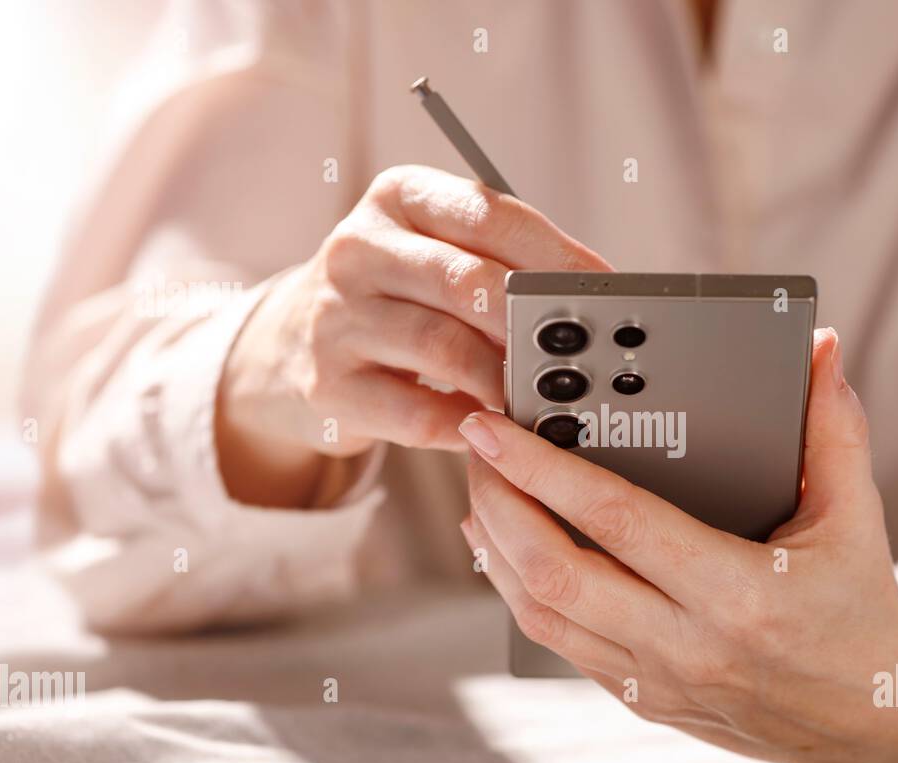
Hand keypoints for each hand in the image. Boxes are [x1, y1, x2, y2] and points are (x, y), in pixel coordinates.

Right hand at [216, 165, 610, 506]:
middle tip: (578, 351)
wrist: (293, 342)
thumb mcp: (435, 250)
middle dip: (531, 321)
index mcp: (400, 198)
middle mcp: (360, 248)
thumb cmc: (397, 293)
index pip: (489, 214)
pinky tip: (492, 429)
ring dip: (504, 379)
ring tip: (542, 395)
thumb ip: (500, 262)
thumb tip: (592, 297)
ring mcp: (337, 317)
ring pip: (445, 348)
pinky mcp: (329, 383)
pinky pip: (417, 413)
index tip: (604, 286)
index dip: (556, 254)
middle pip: (467, 282)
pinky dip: (466, 425)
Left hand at [459, 329, 897, 762]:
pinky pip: (560, 645)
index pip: (615, 521)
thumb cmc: (862, 607)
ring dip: (496, 550)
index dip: (543, 468)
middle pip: (554, 572)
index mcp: (739, 594)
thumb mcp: (857, 516)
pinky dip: (521, 593)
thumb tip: (822, 349)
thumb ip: (833, 428)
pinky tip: (508, 551)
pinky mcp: (644, 700)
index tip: (493, 426)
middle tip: (475, 450)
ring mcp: (659, 681)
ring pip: (542, 616)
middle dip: (499, 503)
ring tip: (482, 492)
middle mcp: (688, 646)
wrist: (876, 720)